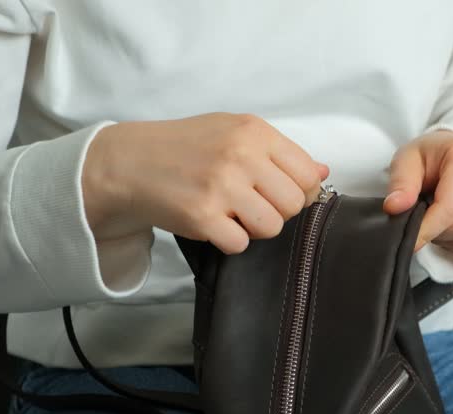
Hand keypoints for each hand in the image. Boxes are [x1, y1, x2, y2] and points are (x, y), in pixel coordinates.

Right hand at [83, 113, 327, 253]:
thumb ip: (280, 153)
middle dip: (278, 211)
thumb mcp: (234, 133)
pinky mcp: (201, 216)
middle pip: (294, 203)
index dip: (301, 191)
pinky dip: (230, 241)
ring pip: (272, 227)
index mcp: (254, 132)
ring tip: (232, 213)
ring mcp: (220, 186)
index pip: (308, 173)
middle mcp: (240, 155)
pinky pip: (241, 244)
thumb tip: (323, 173)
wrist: (129, 162)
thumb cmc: (186, 147)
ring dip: (255, 228)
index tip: (281, 193)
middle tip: (251, 204)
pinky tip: (214, 223)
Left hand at [383, 130, 452, 253]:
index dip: (428, 228)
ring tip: (439, 221)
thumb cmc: (433, 158)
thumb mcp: (408, 160)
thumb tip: (394, 207)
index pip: (451, 205)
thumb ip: (400, 183)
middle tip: (425, 222)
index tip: (411, 238)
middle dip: (439, 233)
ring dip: (450, 239)